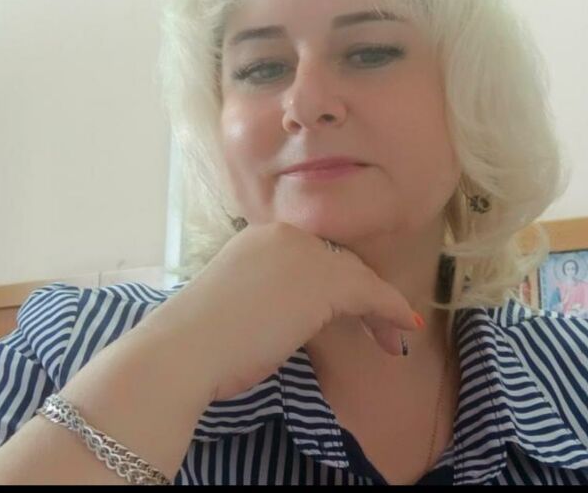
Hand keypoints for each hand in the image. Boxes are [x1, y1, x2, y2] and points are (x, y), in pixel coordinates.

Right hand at [192, 222, 421, 400]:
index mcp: (261, 238)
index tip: (351, 312)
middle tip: (378, 328)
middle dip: (361, 297)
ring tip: (393, 338)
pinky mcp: (323, 280)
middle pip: (338, 263)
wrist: (185, 351)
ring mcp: (304, 253)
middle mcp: (285, 235)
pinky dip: (389, 310)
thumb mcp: (240, 303)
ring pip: (356, 277)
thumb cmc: (201, 339)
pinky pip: (369, 293)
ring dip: (379, 308)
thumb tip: (290, 313)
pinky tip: (403, 327)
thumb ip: (269, 294)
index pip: (314, 258)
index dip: (337, 287)